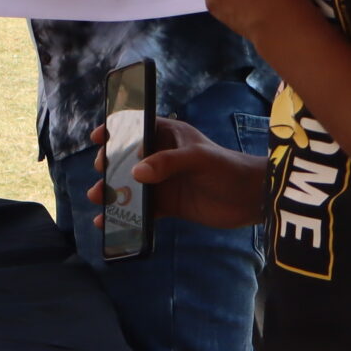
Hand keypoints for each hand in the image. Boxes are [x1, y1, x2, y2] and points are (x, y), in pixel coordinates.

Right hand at [85, 117, 271, 229]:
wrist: (251, 199)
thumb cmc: (228, 168)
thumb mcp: (198, 158)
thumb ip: (168, 162)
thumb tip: (137, 173)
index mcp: (169, 135)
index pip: (137, 127)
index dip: (116, 130)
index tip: (98, 137)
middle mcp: (163, 157)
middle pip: (128, 159)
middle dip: (110, 165)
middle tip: (101, 171)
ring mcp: (165, 182)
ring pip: (131, 185)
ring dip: (113, 192)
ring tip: (98, 198)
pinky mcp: (169, 204)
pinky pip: (142, 210)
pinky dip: (126, 216)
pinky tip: (110, 222)